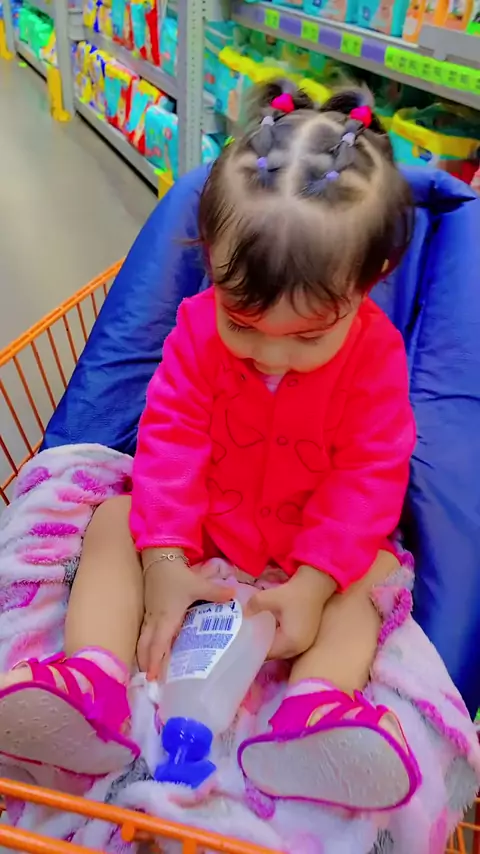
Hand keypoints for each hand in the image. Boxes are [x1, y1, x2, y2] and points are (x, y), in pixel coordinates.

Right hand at [137, 554, 233, 680]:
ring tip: (148, 672)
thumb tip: (235, 596)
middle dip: (146, 664)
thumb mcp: (197, 584)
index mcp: (166, 618)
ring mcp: (150, 616)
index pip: (158, 644)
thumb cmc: (176, 576)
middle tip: (150, 681)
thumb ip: (216, 592)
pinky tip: (152, 652)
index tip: (152, 678)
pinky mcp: (149, 612)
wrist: (159, 560)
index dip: (155, 661)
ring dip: (144, 656)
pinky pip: (145, 634)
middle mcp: (155, 621)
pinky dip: (146, 645)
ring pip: (143, 641)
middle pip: (145, 646)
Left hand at [248, 565, 335, 659]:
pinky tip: (270, 629)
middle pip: (275, 654)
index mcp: (290, 643)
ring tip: (256, 633)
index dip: (254, 649)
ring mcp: (304, 644)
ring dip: (271, 643)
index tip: (242, 642)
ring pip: (281, 649)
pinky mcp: (306, 637)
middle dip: (261, 647)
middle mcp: (298, 648)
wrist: (316, 584)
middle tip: (246, 638)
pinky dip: (278, 638)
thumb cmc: (295, 592)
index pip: (267, 654)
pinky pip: (288, 643)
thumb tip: (243, 613)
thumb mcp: (271, 597)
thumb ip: (254, 606)